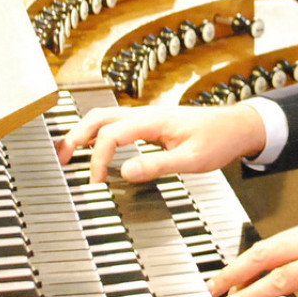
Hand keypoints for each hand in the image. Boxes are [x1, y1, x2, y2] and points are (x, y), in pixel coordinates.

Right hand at [55, 103, 266, 182]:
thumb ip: (158, 165)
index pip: (111, 134)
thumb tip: (124, 172)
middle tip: (59, 159)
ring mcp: (147, 117)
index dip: (98, 159)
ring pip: (104, 118)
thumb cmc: (219, 140)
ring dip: (82, 133)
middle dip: (74, 136)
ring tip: (66, 153)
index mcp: (153, 121)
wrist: (238, 126)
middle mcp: (146, 114)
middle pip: (98, 118)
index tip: (96, 182)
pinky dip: (97, 134)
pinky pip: (116, 124)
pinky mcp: (150, 124)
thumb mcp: (191, 159)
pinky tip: (93, 147)